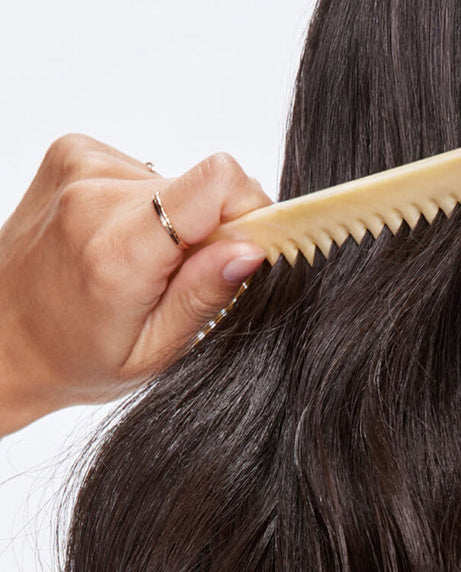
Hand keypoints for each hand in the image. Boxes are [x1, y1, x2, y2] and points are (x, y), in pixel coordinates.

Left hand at [0, 133, 271, 435]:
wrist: (1, 339)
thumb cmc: (74, 356)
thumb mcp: (152, 352)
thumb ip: (204, 294)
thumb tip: (252, 247)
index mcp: (119, 250)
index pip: (218, 181)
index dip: (250, 209)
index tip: (244, 247)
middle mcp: (94, 197)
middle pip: (204, 182)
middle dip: (214, 225)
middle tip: (180, 273)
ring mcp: (78, 168)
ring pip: (178, 179)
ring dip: (176, 219)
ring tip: (141, 262)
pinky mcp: (73, 154)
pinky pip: (147, 170)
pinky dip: (148, 205)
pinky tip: (121, 240)